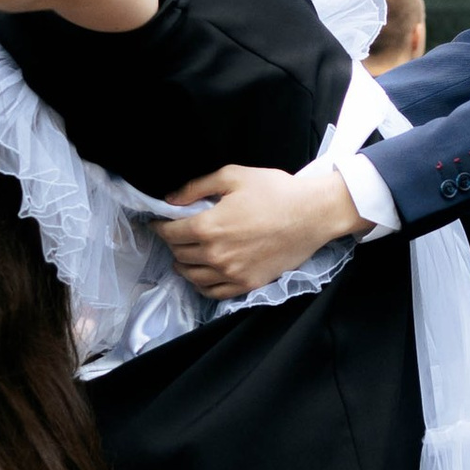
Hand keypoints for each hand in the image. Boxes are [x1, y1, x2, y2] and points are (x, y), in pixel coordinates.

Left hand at [157, 161, 365, 296]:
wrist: (312, 214)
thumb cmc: (275, 191)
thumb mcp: (233, 176)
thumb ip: (196, 187)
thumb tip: (171, 199)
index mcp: (208, 227)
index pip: (170, 233)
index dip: (160, 227)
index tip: (158, 223)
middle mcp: (216, 255)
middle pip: (179, 254)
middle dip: (172, 243)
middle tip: (174, 235)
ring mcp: (232, 273)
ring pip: (192, 276)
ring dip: (183, 266)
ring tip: (183, 257)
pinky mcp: (247, 284)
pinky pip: (214, 292)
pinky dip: (202, 285)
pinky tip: (202, 276)